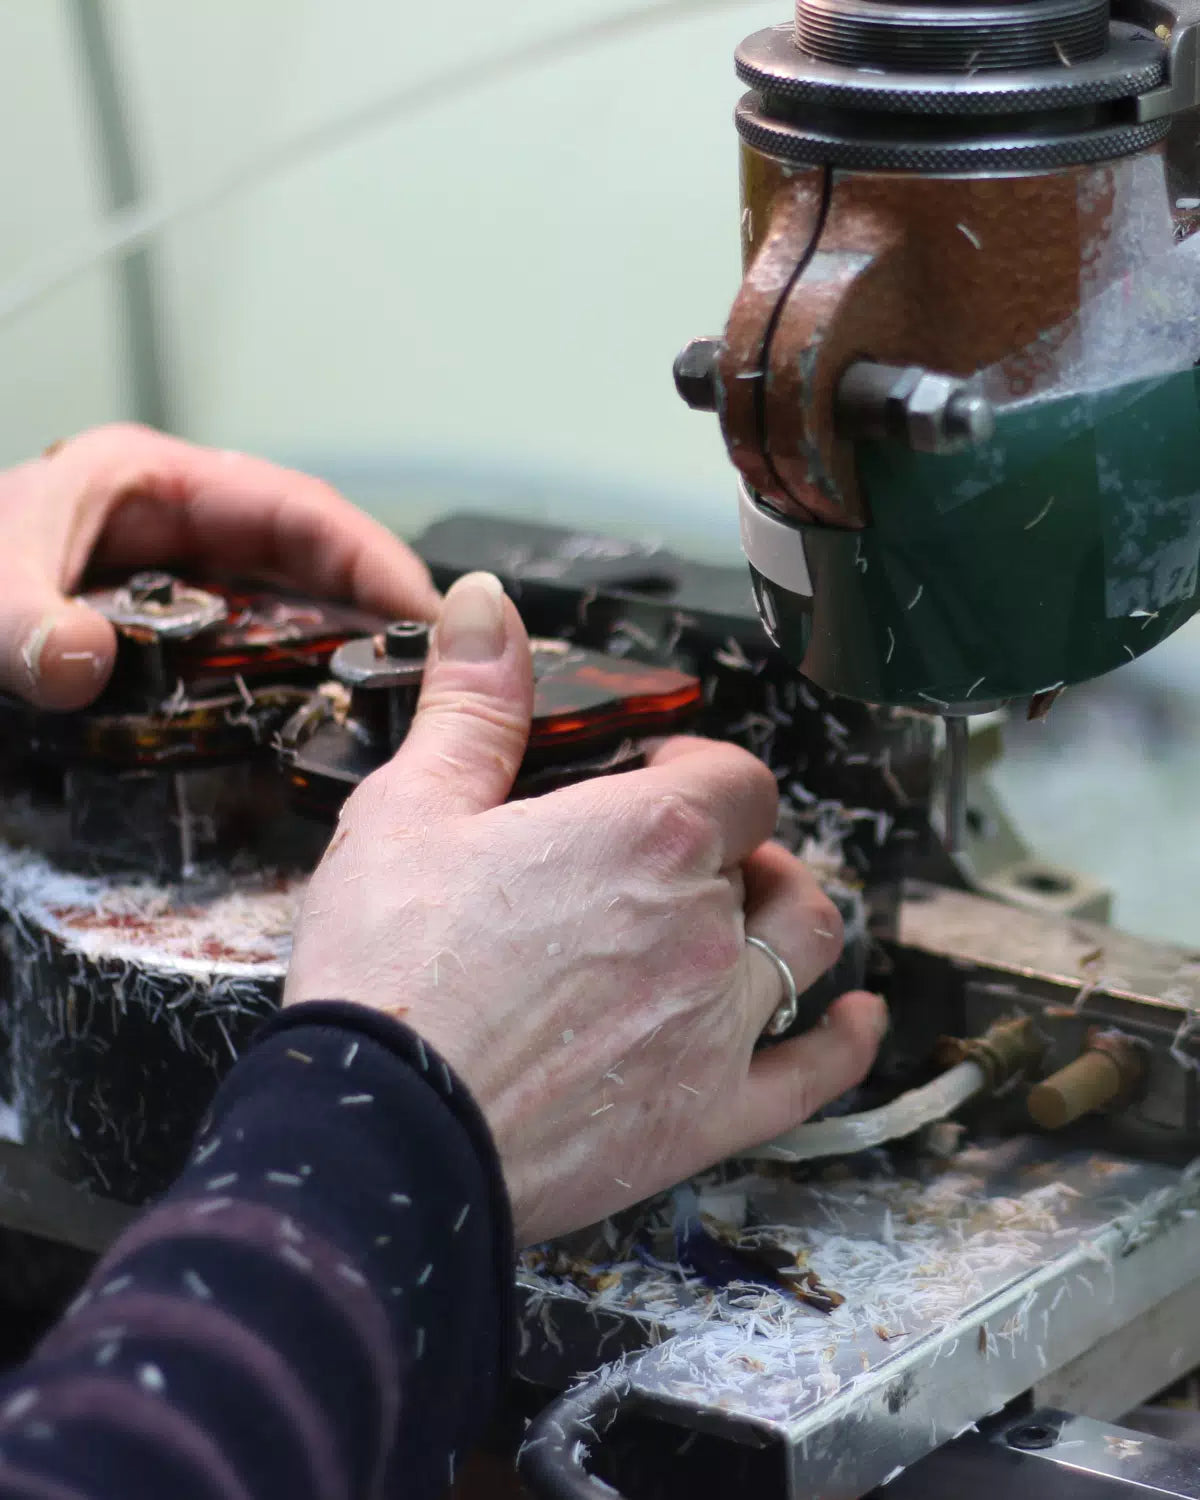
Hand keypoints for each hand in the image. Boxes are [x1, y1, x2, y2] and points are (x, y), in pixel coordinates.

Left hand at [0, 423, 439, 710]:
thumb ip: (18, 617)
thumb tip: (82, 658)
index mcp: (149, 484)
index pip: (294, 507)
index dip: (370, 555)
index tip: (424, 612)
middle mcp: (170, 536)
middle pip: (307, 566)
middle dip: (373, 614)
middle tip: (434, 679)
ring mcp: (165, 593)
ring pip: (280, 618)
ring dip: (336, 658)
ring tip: (393, 712)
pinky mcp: (152, 646)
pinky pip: (240, 664)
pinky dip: (281, 691)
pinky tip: (305, 734)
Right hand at [285, 571, 885, 1243]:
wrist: (379, 1135)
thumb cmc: (392, 971)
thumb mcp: (412, 809)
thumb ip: (471, 703)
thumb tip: (486, 602)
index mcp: (646, 835)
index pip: (734, 776)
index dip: (700, 771)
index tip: (657, 781)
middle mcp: (704, 923)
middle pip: (766, 858)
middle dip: (730, 845)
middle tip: (678, 856)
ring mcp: (718, 1024)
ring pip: (807, 943)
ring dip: (789, 914)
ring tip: (755, 909)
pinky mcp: (709, 1116)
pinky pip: (815, 1073)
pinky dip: (843, 1040)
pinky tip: (856, 1019)